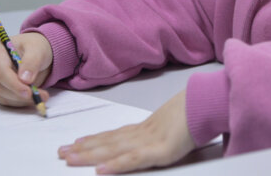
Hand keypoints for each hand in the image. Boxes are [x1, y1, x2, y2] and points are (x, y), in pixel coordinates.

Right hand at [0, 32, 52, 106]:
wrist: (35, 53)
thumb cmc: (33, 47)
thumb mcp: (37, 49)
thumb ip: (32, 62)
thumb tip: (25, 79)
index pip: (0, 71)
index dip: (13, 84)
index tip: (28, 92)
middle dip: (19, 94)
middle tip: (39, 96)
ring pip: (2, 97)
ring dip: (21, 100)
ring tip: (40, 96)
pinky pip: (5, 101)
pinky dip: (19, 102)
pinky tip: (32, 97)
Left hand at [58, 89, 195, 173]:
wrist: (209, 103)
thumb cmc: (197, 112)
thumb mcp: (176, 125)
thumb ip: (163, 134)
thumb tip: (157, 139)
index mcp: (147, 127)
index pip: (115, 134)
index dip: (95, 139)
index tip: (76, 142)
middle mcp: (143, 133)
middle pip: (108, 141)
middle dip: (83, 148)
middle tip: (61, 152)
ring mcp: (149, 141)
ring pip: (113, 150)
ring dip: (89, 155)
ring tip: (69, 158)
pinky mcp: (159, 150)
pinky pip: (133, 160)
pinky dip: (115, 165)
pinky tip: (100, 170)